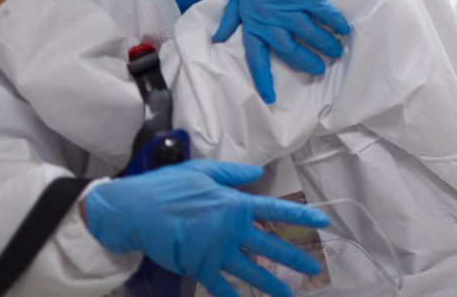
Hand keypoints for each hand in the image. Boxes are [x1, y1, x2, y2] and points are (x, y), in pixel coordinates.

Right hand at [84, 160, 329, 296]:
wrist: (135, 210)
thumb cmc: (168, 187)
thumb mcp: (202, 171)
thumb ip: (232, 175)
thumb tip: (257, 173)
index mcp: (234, 203)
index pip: (275, 210)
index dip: (299, 216)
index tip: (321, 221)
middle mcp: (230, 228)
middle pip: (269, 245)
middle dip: (294, 257)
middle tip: (313, 267)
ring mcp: (216, 251)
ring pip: (251, 271)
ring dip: (271, 284)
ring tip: (290, 294)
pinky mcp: (199, 267)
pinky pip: (221, 286)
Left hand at [214, 0, 349, 102]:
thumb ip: (231, 17)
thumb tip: (218, 39)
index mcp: (252, 19)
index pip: (256, 55)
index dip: (263, 78)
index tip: (269, 97)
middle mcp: (269, 17)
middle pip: (289, 50)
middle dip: (306, 62)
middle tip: (318, 69)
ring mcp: (288, 5)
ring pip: (310, 34)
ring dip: (325, 45)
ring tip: (336, 50)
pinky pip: (323, 14)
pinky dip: (334, 23)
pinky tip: (343, 29)